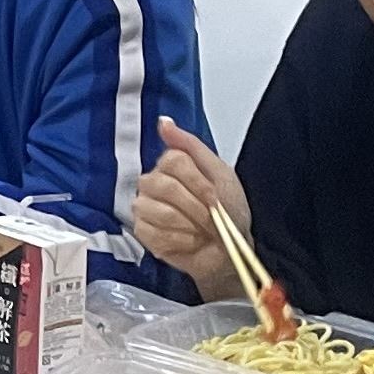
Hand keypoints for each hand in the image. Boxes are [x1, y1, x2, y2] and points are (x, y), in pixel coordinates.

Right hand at [135, 117, 252, 298]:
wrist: (231, 250)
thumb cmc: (228, 213)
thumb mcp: (220, 173)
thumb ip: (191, 145)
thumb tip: (163, 122)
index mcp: (170, 165)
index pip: (173, 161)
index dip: (198, 183)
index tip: (215, 197)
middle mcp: (152, 183)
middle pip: (163, 186)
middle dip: (194, 206)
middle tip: (210, 217)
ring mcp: (144, 208)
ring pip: (157, 210)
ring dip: (188, 224)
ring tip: (201, 230)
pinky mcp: (142, 232)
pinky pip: (154, 232)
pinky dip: (180, 240)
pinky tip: (190, 241)